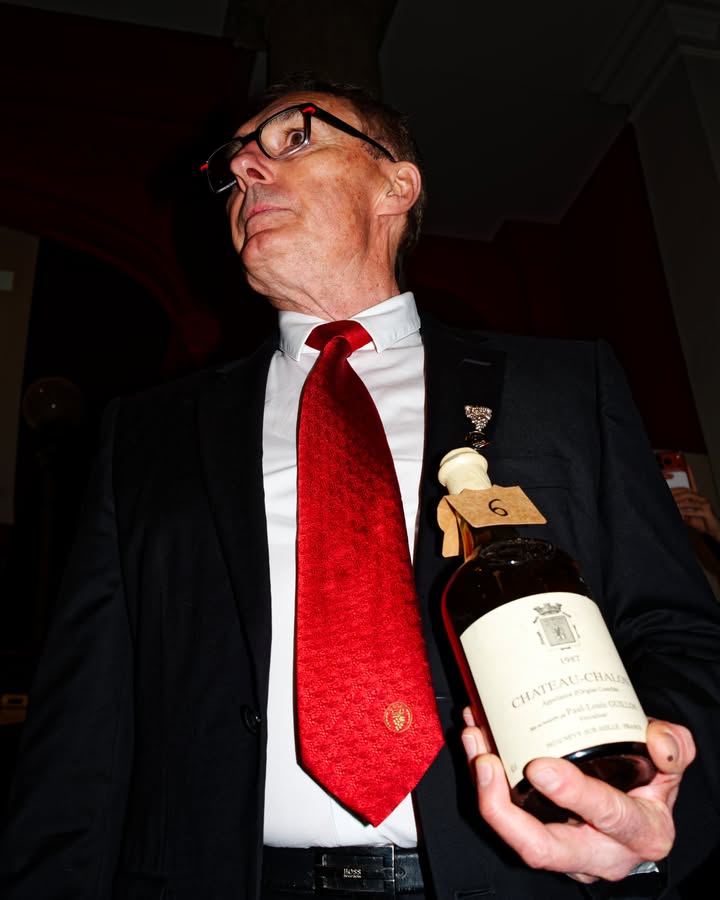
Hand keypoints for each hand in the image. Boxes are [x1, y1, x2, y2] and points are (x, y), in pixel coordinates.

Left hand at [461, 708, 695, 882]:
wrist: (640, 800)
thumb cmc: (650, 780)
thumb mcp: (672, 760)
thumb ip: (674, 746)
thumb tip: (658, 744)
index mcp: (641, 830)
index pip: (609, 816)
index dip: (574, 794)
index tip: (542, 767)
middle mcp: (600, 851)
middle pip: (543, 847)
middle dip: (505, 810)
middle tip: (487, 762)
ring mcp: (566, 851)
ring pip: (515, 833)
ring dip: (484, 787)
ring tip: (475, 740)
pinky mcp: (539, 837)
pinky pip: (504, 816)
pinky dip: (484, 779)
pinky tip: (476, 741)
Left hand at [671, 487, 719, 541]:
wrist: (714, 530)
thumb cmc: (701, 522)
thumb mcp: (687, 516)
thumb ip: (679, 512)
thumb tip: (667, 509)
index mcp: (697, 497)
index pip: (685, 490)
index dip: (675, 490)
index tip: (666, 491)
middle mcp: (702, 499)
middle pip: (687, 494)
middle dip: (676, 496)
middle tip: (667, 498)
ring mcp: (705, 504)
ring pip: (691, 501)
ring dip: (680, 503)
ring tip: (671, 505)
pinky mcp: (708, 512)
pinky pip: (696, 511)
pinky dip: (687, 512)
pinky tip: (680, 513)